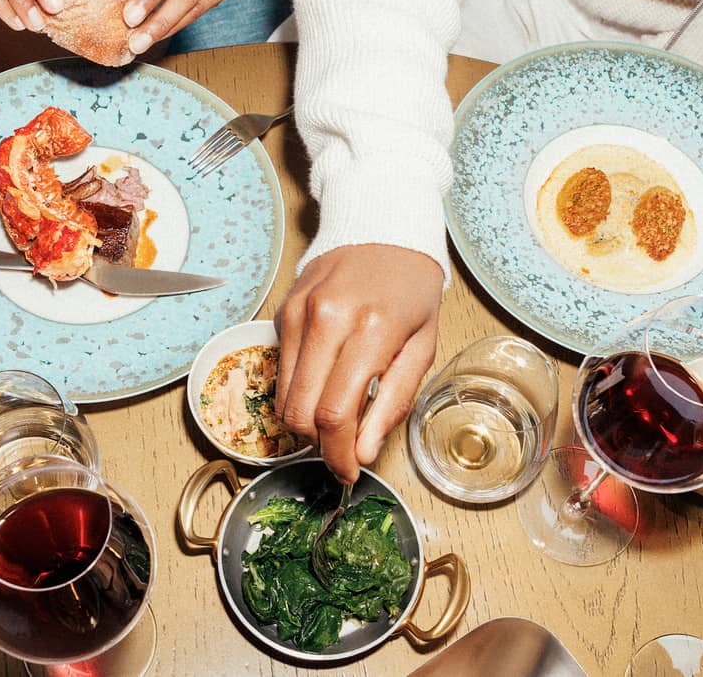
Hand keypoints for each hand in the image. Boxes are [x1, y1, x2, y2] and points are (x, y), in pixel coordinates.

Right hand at [275, 245, 443, 483]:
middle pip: (301, 412)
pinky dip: (300, 388)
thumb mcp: (422, 347)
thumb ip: (392, 403)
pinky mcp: (283, 311)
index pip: (336, 413)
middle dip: (320, 444)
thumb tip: (363, 453)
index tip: (348, 473)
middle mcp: (327, 319)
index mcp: (371, 330)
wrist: (384, 231)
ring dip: (306, 420)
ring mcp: (298, 313)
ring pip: (284, 397)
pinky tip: (325, 377)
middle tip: (343, 449)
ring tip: (336, 412)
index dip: (338, 456)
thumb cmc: (411, 291)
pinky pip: (281, 370)